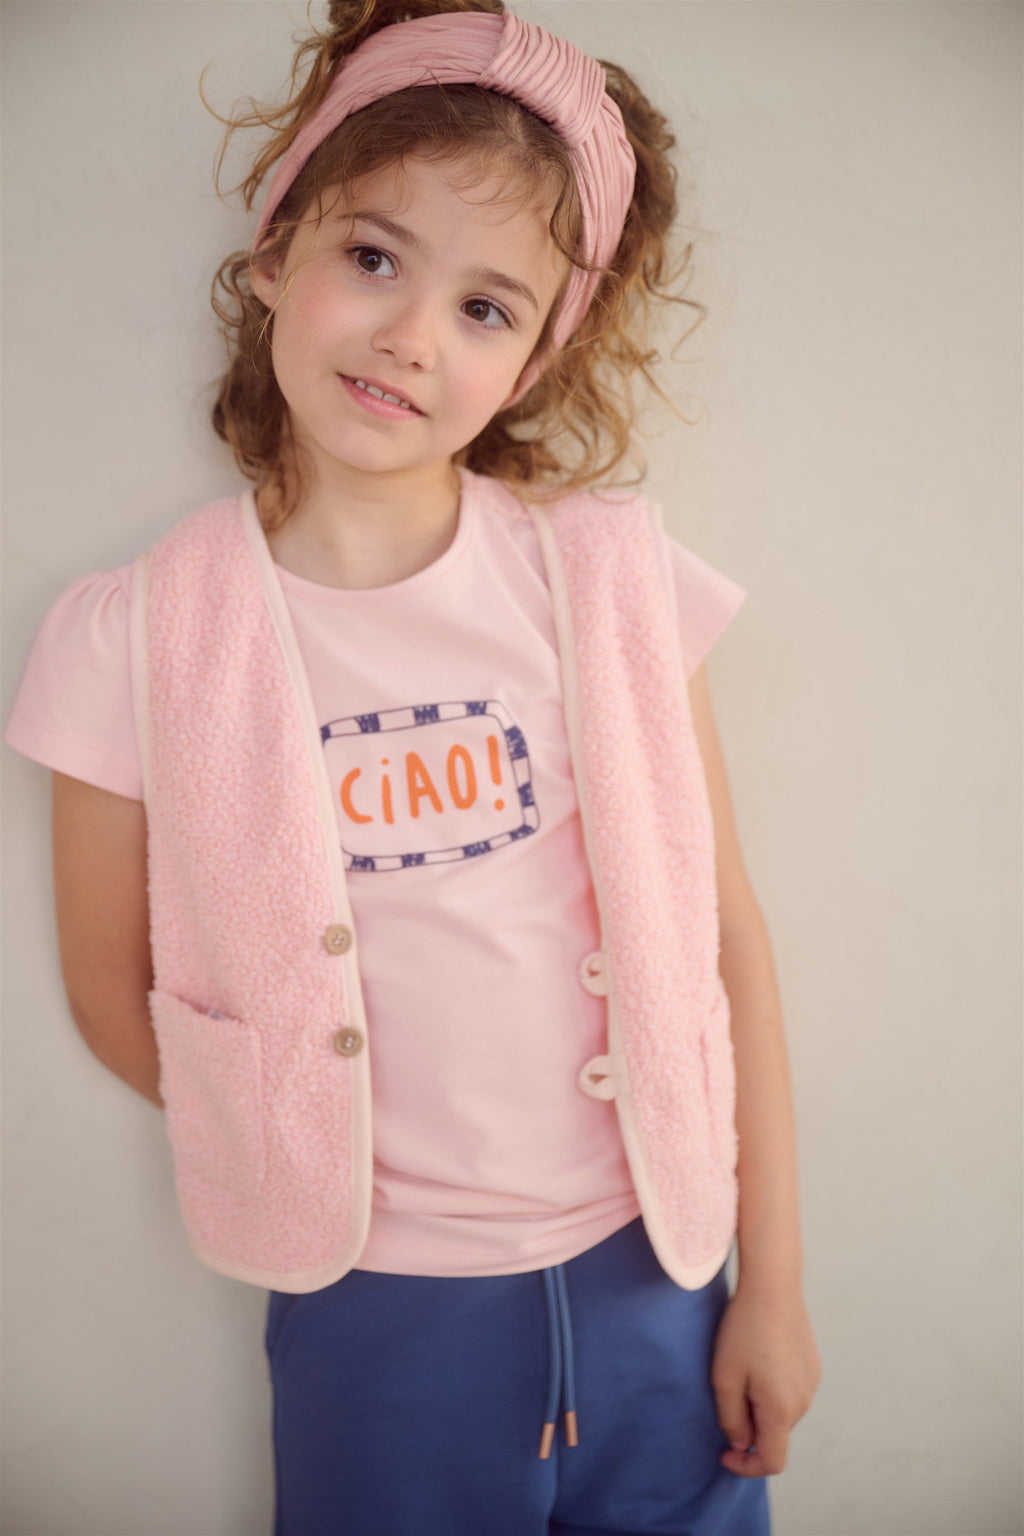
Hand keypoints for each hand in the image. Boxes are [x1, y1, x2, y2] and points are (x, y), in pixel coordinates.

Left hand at [709, 1281, 821, 1477]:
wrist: (772, 1286)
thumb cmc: (743, 1330)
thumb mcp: (724, 1378)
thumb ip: (730, 1420)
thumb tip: (741, 1444)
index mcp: (781, 1410)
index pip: (771, 1462)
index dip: (746, 1467)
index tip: (723, 1454)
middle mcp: (804, 1402)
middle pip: (775, 1435)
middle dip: (749, 1429)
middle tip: (726, 1395)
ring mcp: (812, 1383)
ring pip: (782, 1413)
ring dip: (761, 1407)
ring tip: (741, 1371)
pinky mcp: (813, 1366)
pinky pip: (790, 1391)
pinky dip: (772, 1390)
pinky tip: (758, 1359)